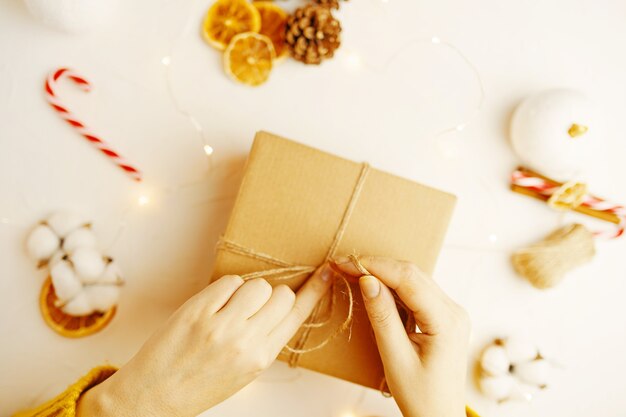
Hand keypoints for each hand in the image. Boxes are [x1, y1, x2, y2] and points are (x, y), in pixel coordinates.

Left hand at [77, 265, 333, 416]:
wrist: (154, 397)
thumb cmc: (200, 385)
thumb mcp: (244, 371)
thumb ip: (264, 339)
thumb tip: (280, 304)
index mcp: (261, 358)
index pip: (297, 316)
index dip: (314, 291)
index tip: (326, 272)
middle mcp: (246, 341)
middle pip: (281, 295)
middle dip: (272, 296)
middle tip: (252, 307)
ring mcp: (221, 325)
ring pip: (257, 285)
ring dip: (248, 290)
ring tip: (229, 307)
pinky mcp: (198, 311)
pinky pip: (229, 281)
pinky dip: (226, 287)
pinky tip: (214, 305)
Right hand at [333, 256, 469, 416]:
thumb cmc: (420, 396)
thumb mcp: (395, 359)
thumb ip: (383, 317)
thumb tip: (367, 280)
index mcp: (446, 321)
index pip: (408, 279)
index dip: (374, 266)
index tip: (345, 263)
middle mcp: (454, 310)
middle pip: (412, 274)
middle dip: (377, 266)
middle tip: (344, 265)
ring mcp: (451, 312)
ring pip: (414, 279)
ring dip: (384, 273)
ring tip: (353, 272)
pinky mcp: (443, 316)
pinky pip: (417, 291)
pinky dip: (394, 285)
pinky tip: (374, 286)